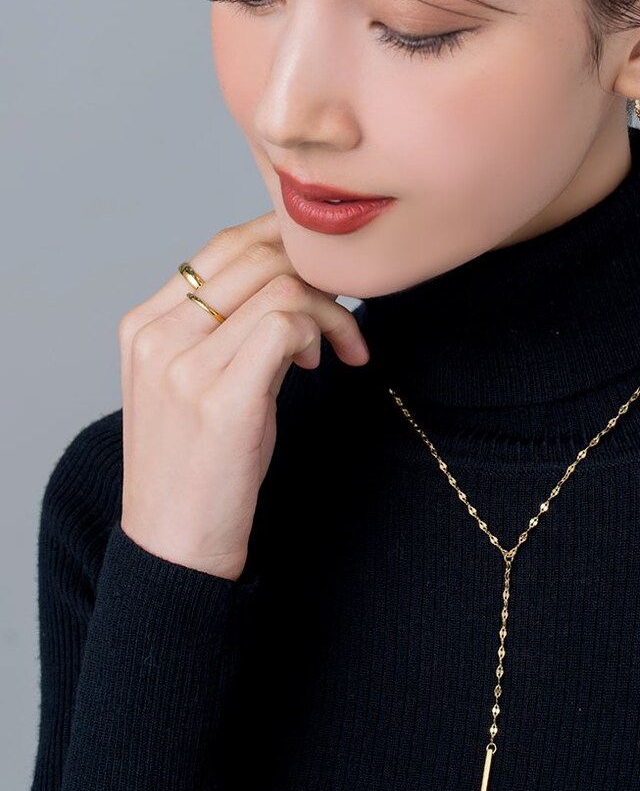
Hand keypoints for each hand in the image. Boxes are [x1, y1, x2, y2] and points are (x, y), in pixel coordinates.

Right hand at [117, 210, 367, 580]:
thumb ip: (224, 330)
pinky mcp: (221, 399)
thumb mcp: (195, 383)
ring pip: (278, 285)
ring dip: (329, 309)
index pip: (224, 246)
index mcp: (144, 325)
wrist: (174, 545)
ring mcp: (183, 366)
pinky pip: (285, 324)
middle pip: (255, 254)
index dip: (288, 247)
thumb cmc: (198, 466)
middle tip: (344, 308)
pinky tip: (324, 364)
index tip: (324, 275)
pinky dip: (322, 331)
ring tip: (338, 348)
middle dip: (316, 273)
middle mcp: (157, 336)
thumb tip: (291, 283)